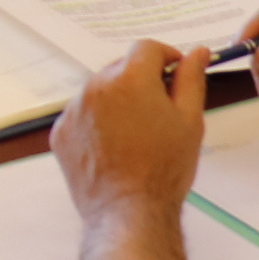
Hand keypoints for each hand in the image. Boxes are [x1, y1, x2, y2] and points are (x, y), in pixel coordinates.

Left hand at [51, 43, 207, 222]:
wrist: (128, 212)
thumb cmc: (164, 169)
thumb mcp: (190, 120)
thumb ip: (191, 79)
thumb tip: (197, 52)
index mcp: (129, 78)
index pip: (147, 47)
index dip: (166, 56)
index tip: (175, 72)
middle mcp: (95, 87)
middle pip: (121, 67)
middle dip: (141, 80)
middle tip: (159, 109)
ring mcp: (74, 110)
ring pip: (100, 91)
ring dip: (117, 100)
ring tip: (136, 133)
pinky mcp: (61, 132)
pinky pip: (81, 115)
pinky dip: (96, 122)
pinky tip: (114, 146)